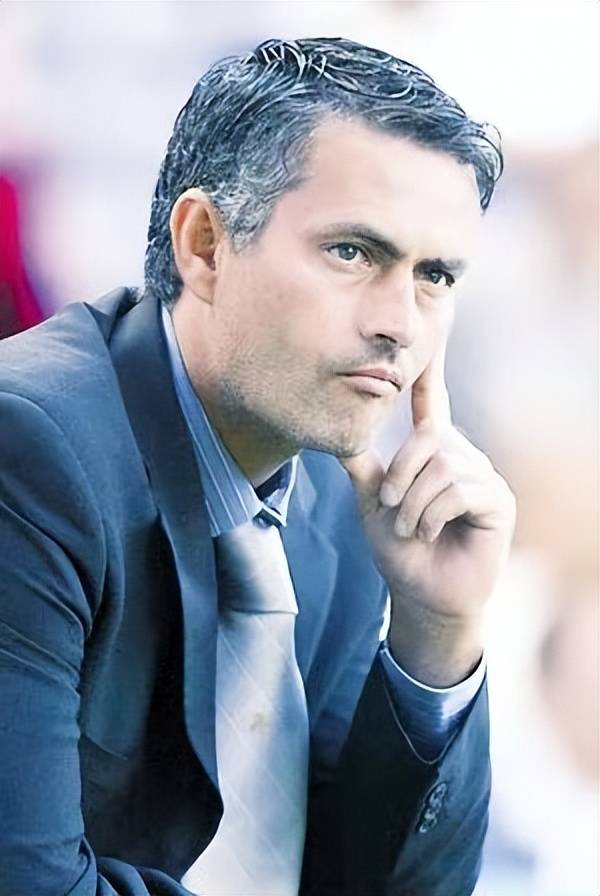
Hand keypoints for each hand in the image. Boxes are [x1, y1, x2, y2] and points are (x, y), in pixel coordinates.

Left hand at [341, 344, 515, 685]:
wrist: (421, 595)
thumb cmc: (401, 551)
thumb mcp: (372, 504)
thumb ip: (362, 468)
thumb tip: (337, 437)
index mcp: (433, 451)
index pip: (433, 402)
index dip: (432, 369)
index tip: (434, 330)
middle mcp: (461, 456)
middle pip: (428, 438)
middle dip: (399, 475)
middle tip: (387, 507)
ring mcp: (483, 477)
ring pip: (440, 467)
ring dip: (412, 504)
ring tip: (409, 528)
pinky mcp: (497, 500)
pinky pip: (457, 490)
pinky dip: (431, 515)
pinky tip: (429, 533)